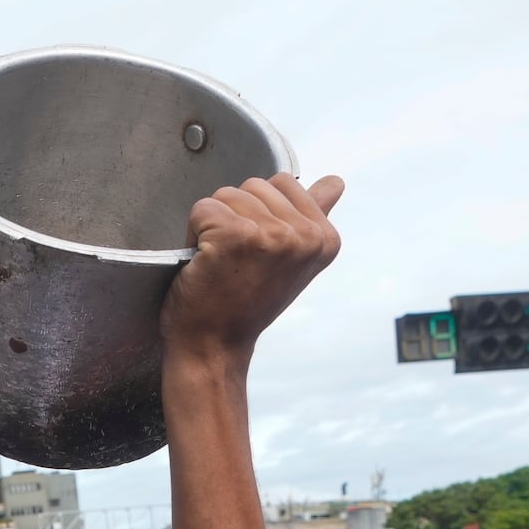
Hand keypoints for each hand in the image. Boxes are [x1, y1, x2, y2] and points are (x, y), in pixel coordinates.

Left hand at [158, 173, 344, 362]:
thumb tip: (336, 182)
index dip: (262, 213)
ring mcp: (272, 235)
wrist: (213, 345)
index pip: (285, 183)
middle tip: (237, 261)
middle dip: (236, 215)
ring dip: (213, 225)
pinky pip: (203, 208)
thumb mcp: (293, 259)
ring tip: (221, 263)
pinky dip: (193, 233)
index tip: (261, 254)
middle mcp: (304, 236)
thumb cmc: (245, 304)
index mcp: (324, 238)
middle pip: (255, 184)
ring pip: (227, 194)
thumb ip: (313, 216)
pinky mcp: (235, 236)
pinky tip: (205, 263)